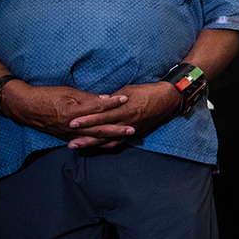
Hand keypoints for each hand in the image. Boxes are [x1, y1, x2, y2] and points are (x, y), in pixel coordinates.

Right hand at [0, 80, 128, 140]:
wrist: (24, 106)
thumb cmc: (46, 96)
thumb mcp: (67, 92)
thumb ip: (87, 98)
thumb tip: (105, 99)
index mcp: (73, 113)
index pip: (98, 108)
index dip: (113, 103)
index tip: (125, 98)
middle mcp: (72, 126)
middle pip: (99, 129)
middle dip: (117, 129)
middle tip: (132, 128)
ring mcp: (69, 133)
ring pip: (93, 138)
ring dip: (109, 139)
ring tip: (123, 138)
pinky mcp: (66, 136)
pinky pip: (84, 142)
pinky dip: (96, 144)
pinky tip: (106, 144)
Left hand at [65, 82, 181, 148]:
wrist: (167, 99)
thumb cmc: (148, 91)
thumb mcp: (128, 91)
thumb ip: (112, 99)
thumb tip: (98, 103)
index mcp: (124, 110)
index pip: (102, 116)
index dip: (87, 120)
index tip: (72, 122)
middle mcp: (127, 122)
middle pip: (103, 132)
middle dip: (86, 138)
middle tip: (70, 142)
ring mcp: (131, 130)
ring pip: (109, 140)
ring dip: (93, 144)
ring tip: (78, 147)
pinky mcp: (135, 133)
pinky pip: (119, 142)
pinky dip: (107, 145)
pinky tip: (97, 147)